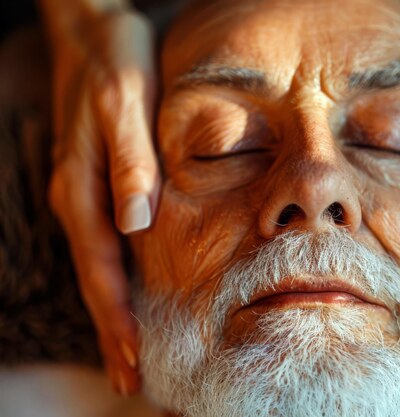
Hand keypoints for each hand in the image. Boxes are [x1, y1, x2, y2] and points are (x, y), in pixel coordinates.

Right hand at [42, 1, 158, 394]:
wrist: (91, 29)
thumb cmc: (113, 61)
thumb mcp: (125, 103)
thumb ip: (129, 163)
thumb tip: (135, 224)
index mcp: (82, 188)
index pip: (101, 268)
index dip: (118, 317)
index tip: (135, 359)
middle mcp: (77, 199)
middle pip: (96, 279)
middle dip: (114, 331)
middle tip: (132, 380)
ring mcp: (83, 194)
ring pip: (99, 267)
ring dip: (114, 312)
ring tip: (132, 353)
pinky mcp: (95, 184)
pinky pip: (103, 246)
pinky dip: (116, 279)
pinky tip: (129, 293)